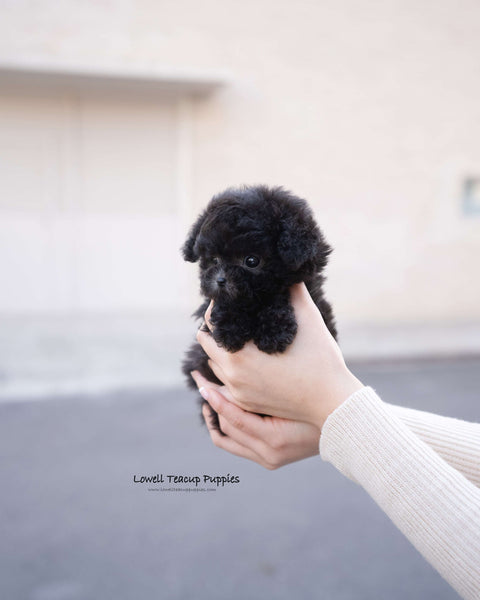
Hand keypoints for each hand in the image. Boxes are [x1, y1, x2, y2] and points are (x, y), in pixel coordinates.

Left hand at [191, 371, 320, 468]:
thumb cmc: (320, 398)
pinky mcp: (268, 459)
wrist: (345, 424)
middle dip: (212, 402)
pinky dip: (224, 428)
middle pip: (227, 426)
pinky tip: (218, 410)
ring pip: (227, 438)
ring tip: (205, 393)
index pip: (234, 417)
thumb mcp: (291, 389)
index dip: (215, 398)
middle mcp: (269, 454)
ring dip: (214, 415)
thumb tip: (231, 366)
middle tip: (200, 379)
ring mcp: (268, 460)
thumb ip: (262, 383)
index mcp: (275, 438)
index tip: (201, 382)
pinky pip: (235, 445)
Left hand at [196, 282, 362, 429]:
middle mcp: (233, 376)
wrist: (333, 403)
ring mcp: (238, 393)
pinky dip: (228, 367)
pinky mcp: (247, 403)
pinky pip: (226, 382)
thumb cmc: (321, 361)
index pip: (211, 325)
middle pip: (207, 345)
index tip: (227, 299)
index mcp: (240, 356)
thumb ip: (294, 291)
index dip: (216, 308)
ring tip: (235, 333)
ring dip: (220, 348)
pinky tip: (242, 356)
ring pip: (214, 365)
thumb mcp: (308, 319)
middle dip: (216, 327)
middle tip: (231, 314)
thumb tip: (285, 271)